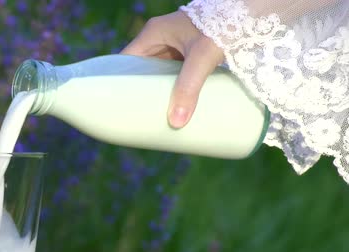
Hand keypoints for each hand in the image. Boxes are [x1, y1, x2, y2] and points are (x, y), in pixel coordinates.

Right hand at [120, 11, 224, 128]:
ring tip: (152, 118)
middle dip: (138, 94)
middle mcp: (161, 39)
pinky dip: (173, 90)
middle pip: (141, 71)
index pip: (125, 61)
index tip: (115, 105)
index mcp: (153, 34)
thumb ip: (190, 88)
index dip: (117, 82)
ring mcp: (176, 47)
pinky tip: (174, 107)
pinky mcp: (191, 54)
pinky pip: (175, 75)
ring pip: (158, 75)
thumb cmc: (222, 26)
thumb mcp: (202, 57)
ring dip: (156, 93)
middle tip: (135, 118)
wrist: (253, 12)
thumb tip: (177, 122)